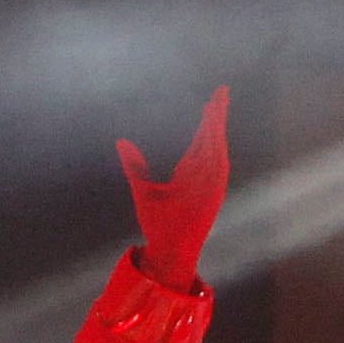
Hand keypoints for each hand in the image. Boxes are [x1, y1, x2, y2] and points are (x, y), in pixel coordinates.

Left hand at [120, 89, 231, 289]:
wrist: (166, 250)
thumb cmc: (158, 224)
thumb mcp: (142, 188)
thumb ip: (134, 166)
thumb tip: (122, 141)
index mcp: (189, 173)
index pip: (200, 140)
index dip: (206, 121)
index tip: (210, 101)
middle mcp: (202, 176)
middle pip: (211, 139)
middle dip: (216, 117)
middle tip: (221, 92)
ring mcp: (209, 186)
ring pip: (216, 150)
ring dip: (218, 129)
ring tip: (218, 106)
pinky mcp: (213, 197)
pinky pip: (218, 170)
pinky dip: (218, 152)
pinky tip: (218, 135)